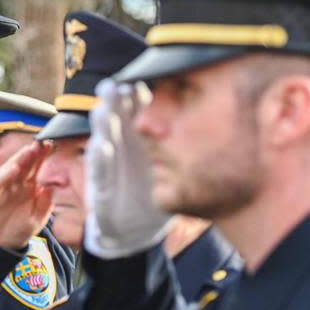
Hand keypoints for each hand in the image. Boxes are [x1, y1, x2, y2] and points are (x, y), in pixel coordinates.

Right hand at [0, 142, 54, 249]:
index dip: (42, 156)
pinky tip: (13, 169)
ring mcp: (0, 189)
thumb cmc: (15, 232)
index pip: (36, 167)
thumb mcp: (36, 221)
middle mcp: (14, 185)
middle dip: (32, 153)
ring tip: (29, 151)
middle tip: (41, 143)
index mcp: (27, 188)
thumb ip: (44, 206)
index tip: (52, 146)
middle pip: (24, 165)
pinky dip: (3, 176)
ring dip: (19, 160)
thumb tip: (50, 188)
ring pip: (10, 170)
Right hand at [84, 79, 171, 257]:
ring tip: (102, 110)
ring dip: (101, 127)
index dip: (137, 95)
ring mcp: (110, 170)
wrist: (132, 233)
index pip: (138, 112)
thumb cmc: (151, 193)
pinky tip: (102, 146)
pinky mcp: (102, 192)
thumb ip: (178, 139)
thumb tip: (209, 111)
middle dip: (114, 104)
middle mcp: (121, 151)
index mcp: (139, 141)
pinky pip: (100, 174)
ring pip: (103, 142)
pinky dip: (99, 160)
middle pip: (116, 121)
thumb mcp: (169, 165)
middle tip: (113, 86)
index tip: (140, 77)